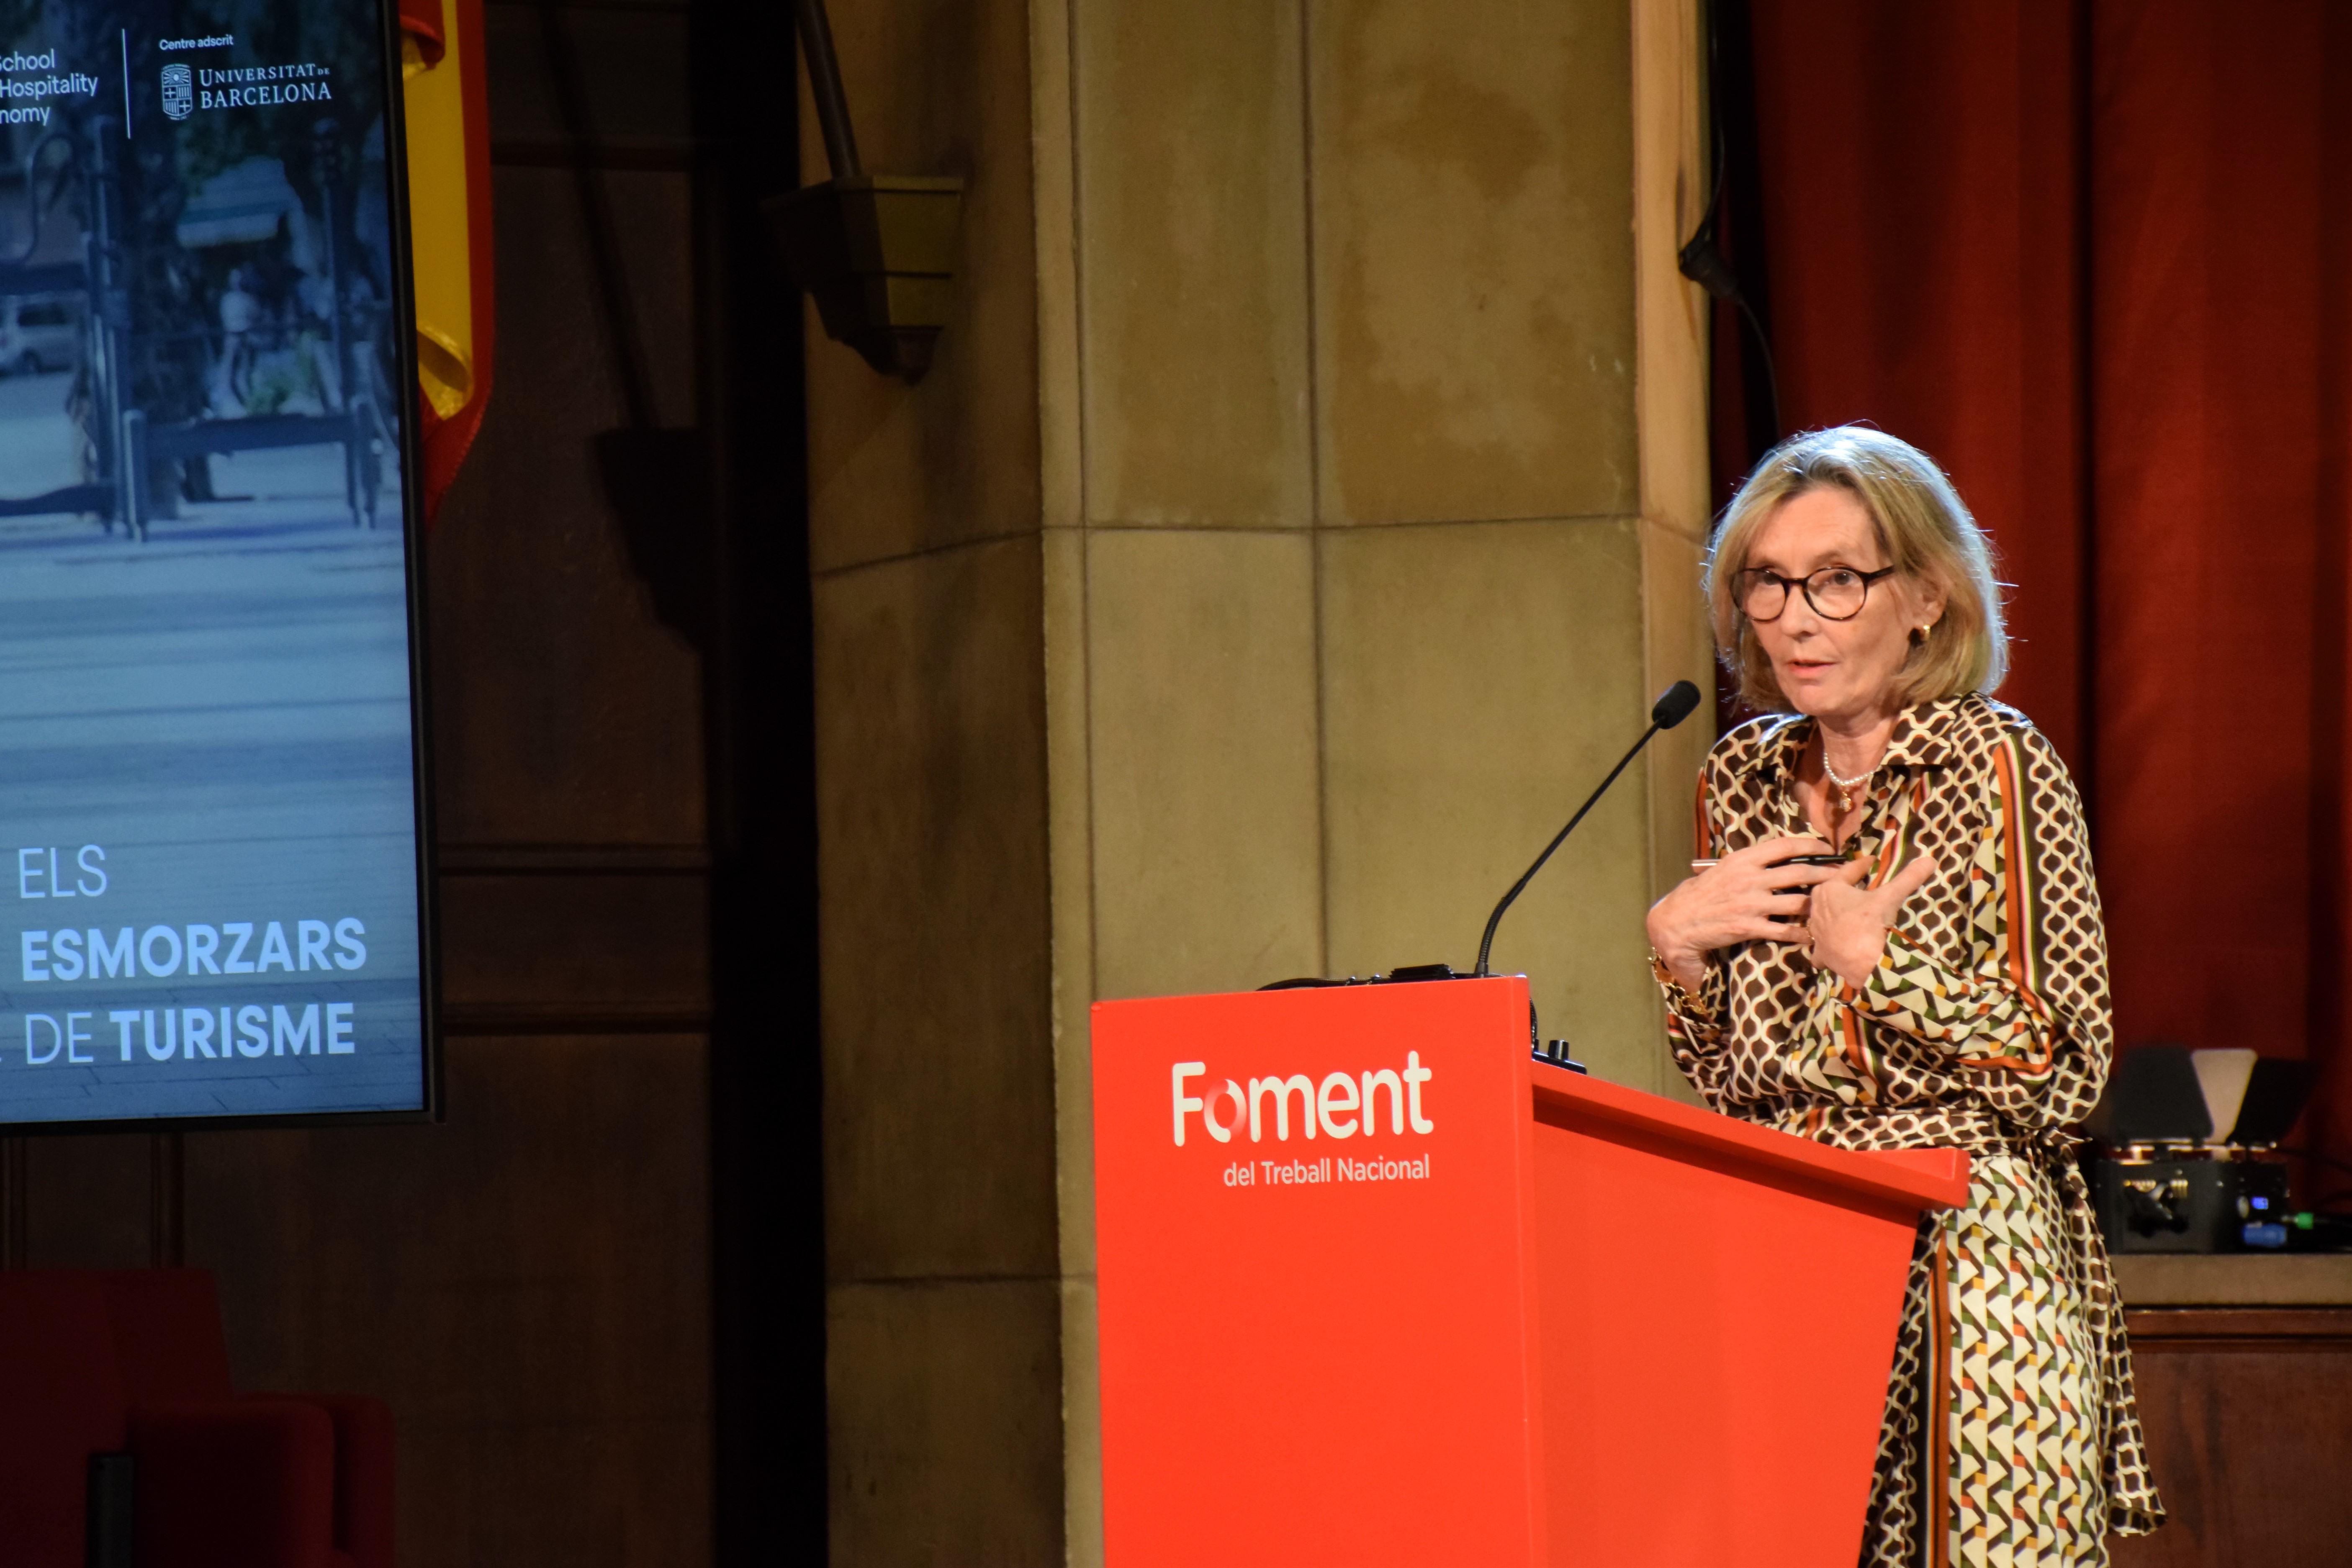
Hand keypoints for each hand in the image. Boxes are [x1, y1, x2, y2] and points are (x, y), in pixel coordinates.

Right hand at [1646, 836, 1843, 990]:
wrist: (1678, 921)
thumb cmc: (1703, 894)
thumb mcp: (1724, 869)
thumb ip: (1751, 863)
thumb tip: (1781, 856)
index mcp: (1743, 859)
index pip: (1785, 846)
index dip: (1812, 846)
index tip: (1829, 849)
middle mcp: (1749, 878)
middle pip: (1799, 873)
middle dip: (1827, 874)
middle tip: (1844, 877)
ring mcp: (1750, 903)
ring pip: (1797, 902)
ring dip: (1818, 905)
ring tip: (1833, 907)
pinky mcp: (1748, 927)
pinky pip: (1784, 930)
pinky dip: (1802, 933)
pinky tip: (1813, 935)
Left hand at [1806, 854, 1938, 988]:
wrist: (1863, 964)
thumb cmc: (1871, 923)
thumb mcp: (1890, 897)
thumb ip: (1907, 878)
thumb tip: (1930, 859)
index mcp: (1829, 889)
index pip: (1849, 870)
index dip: (1863, 865)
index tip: (1873, 861)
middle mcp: (1816, 908)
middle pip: (1834, 893)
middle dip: (1846, 888)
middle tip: (1861, 884)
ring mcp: (1816, 932)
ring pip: (1825, 917)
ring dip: (1835, 913)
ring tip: (1851, 912)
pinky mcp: (1820, 953)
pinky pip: (1822, 944)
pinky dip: (1828, 944)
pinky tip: (1835, 944)